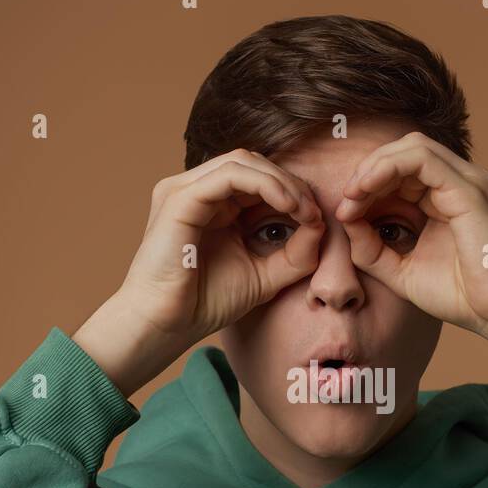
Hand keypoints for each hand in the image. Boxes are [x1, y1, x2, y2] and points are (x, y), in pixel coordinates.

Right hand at [75, 149, 323, 396]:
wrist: (166, 325)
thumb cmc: (205, 303)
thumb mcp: (264, 276)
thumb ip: (295, 254)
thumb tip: (321, 225)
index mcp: (212, 205)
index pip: (258, 179)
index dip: (292, 192)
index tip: (318, 219)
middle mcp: (197, 191)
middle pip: (253, 164)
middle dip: (290, 183)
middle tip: (315, 212)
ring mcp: (185, 190)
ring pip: (243, 162)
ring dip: (281, 182)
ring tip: (305, 210)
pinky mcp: (180, 198)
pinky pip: (230, 175)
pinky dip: (265, 185)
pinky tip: (288, 205)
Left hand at [335, 131, 487, 381]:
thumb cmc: (461, 297)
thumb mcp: (401, 271)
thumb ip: (371, 248)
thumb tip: (346, 218)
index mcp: (447, 197)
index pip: (402, 169)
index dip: (367, 183)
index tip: (344, 212)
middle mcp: (461, 182)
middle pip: (404, 151)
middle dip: (368, 171)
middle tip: (345, 201)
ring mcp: (468, 182)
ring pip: (412, 147)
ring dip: (375, 167)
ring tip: (353, 194)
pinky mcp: (470, 191)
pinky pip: (422, 159)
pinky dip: (388, 168)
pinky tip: (366, 190)